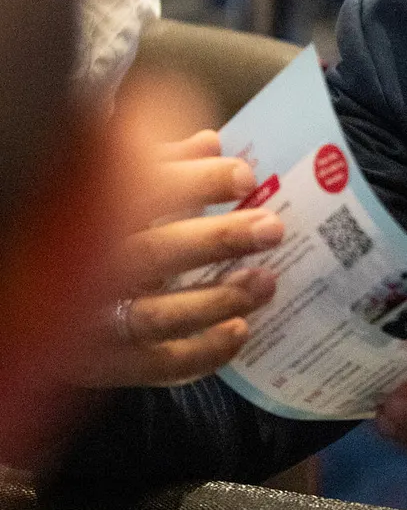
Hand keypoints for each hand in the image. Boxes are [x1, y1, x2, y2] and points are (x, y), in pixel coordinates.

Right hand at [72, 127, 282, 389]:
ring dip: (218, 299)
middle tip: (271, 228)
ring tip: (265, 281)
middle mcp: (80, 271)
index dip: (194, 183)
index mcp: (82, 215)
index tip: (243, 176)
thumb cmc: (81, 229)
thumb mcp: (106, 184)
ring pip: (155, 316)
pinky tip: (241, 329)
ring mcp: (88, 323)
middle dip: (218, 240)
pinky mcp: (100, 365)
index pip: (137, 192)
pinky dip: (203, 352)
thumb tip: (208, 143)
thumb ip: (156, 164)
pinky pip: (155, 366)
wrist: (33, 298)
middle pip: (153, 255)